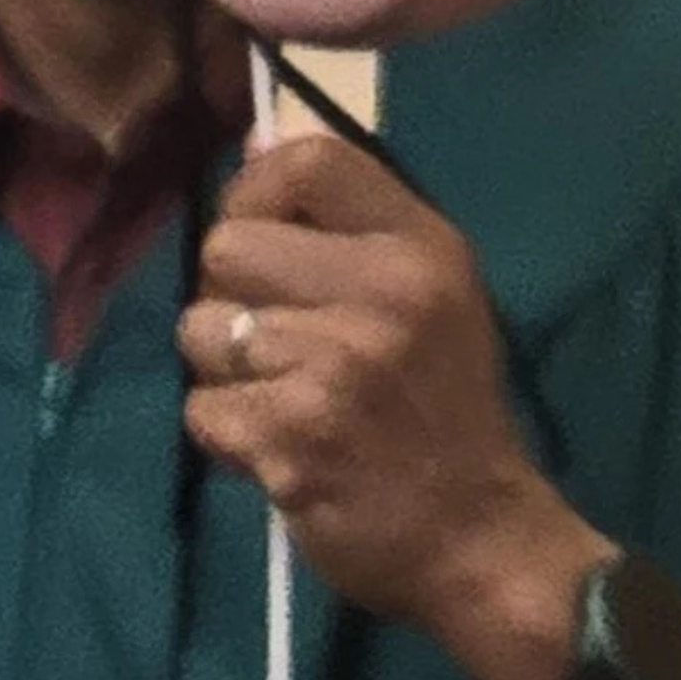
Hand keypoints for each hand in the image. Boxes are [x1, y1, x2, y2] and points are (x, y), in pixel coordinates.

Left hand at [178, 134, 612, 679]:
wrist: (479, 537)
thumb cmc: (445, 402)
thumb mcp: (431, 287)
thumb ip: (348, 216)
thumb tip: (255, 141)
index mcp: (418, 246)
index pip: (305, 163)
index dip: (254, 191)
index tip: (260, 234)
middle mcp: (380, 292)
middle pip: (227, 246)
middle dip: (230, 293)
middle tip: (274, 335)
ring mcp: (331, 366)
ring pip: (202, 328)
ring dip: (226, 368)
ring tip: (283, 394)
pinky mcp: (290, 437)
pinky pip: (203, 407)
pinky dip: (229, 432)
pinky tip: (280, 444)